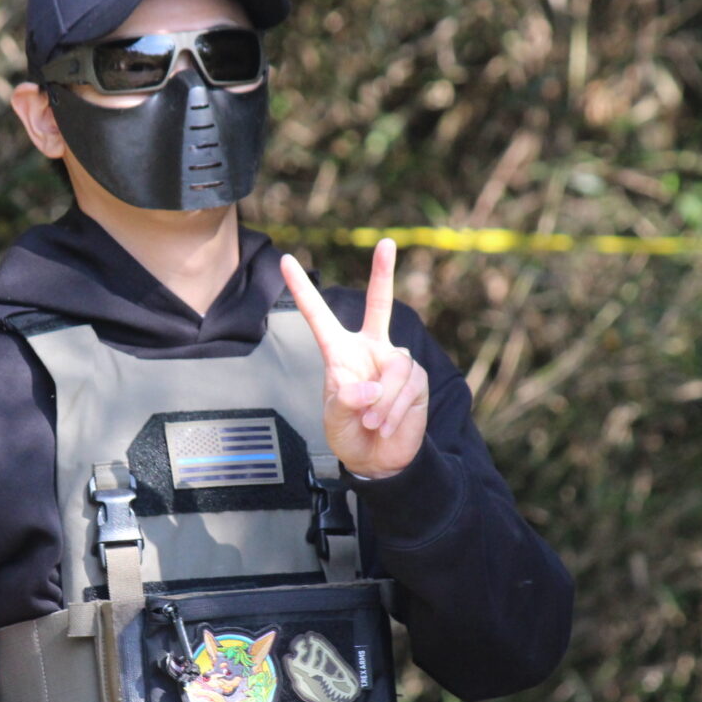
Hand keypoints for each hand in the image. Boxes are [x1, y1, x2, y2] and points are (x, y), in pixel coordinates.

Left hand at [279, 239, 428, 479]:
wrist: (378, 459)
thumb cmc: (349, 433)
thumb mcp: (334, 419)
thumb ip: (345, 401)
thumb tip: (371, 388)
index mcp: (340, 352)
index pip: (319, 316)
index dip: (303, 289)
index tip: (284, 261)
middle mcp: (370, 349)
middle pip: (380, 304)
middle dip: (383, 272)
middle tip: (386, 242)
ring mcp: (395, 362)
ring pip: (394, 369)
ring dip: (382, 403)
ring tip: (371, 421)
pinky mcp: (416, 380)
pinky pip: (407, 387)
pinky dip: (393, 410)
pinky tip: (384, 424)